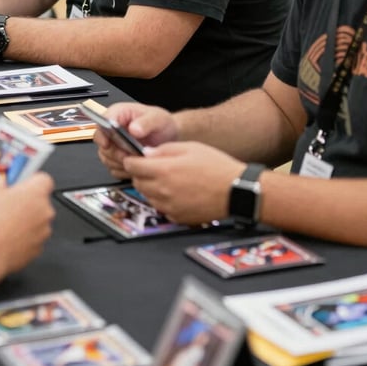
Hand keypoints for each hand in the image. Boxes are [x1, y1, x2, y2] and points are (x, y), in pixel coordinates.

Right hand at [0, 173, 53, 273]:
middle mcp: (45, 211)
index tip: (21, 183)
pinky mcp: (38, 249)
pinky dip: (23, 237)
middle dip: (26, 202)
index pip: (44, 179)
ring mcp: (43, 231)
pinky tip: (6, 237)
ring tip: (4, 223)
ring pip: (37, 221)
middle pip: (40, 201)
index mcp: (36, 192)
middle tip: (8, 204)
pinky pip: (33, 238)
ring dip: (25, 220)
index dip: (30, 180)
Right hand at [94, 102, 177, 178]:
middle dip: (116, 152)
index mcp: (118, 113)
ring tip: (137, 160)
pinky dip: (124, 170)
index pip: (102, 122)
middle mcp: (112, 129)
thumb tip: (133, 129)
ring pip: (106, 158)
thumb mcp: (157, 119)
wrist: (169, 136)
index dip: (102, 134)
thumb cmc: (161, 124)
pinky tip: (136, 166)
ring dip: (120, 163)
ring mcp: (113, 145)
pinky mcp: (116, 158)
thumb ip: (146, 122)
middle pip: (102, 143)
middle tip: (131, 155)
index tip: (107, 144)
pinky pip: (113, 168)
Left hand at [124, 142, 243, 223]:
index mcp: (164, 170)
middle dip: (140, 174)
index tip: (132, 158)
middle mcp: (163, 190)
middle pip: (137, 182)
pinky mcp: (177, 217)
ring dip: (150, 187)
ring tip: (168, 179)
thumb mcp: (189, 147)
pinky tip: (176, 192)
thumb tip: (147, 153)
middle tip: (152, 167)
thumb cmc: (216, 168)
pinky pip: (161, 208)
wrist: (236, 191)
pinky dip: (162, 200)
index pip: (132, 166)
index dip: (131, 160)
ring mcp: (169, 206)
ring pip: (147, 196)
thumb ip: (164, 150)